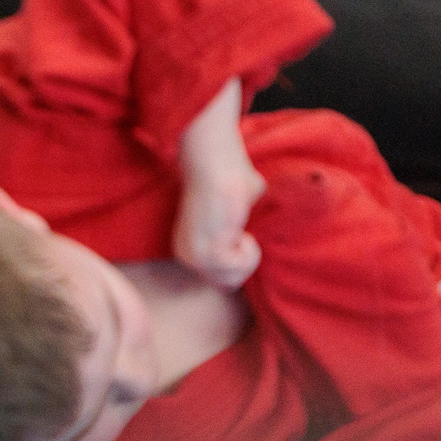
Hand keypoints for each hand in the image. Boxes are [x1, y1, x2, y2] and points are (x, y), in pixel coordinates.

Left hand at [173, 78, 263, 288]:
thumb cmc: (229, 174)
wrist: (213, 158)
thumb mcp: (236, 210)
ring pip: (234, 279)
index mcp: (189, 247)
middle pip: (229, 282)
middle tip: (244, 231)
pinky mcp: (207, 252)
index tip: (243, 234)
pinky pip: (239, 268)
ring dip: (249, 255)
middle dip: (247, 259)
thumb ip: (239, 228)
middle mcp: (186, 256)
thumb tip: (254, 231)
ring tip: (242, 229)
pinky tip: (241, 228)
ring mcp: (194, 256)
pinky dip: (249, 250)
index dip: (241, 258)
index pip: (221, 277)